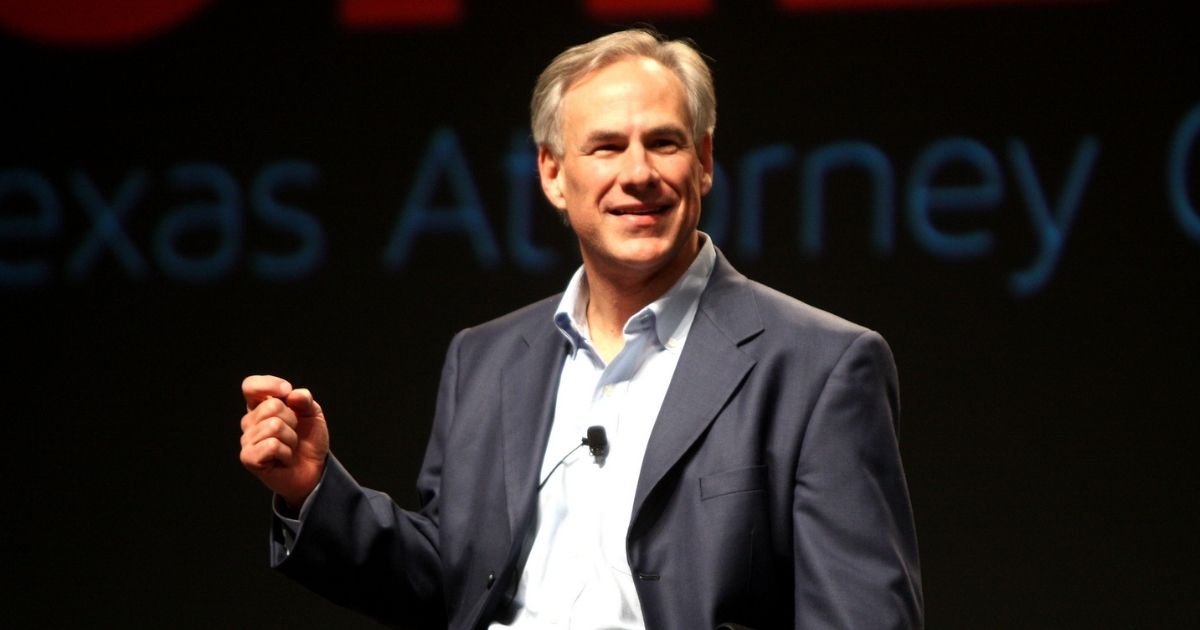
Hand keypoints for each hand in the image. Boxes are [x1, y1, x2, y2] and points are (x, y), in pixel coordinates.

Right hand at [239, 375, 329, 509]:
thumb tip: (292, 394)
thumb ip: (305, 399)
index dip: (269, 385)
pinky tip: (284, 459)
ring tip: (289, 447)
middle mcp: (249, 422)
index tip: (287, 391)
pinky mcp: (249, 458)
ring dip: (291, 438)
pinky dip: (286, 452)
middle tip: (294, 433)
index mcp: (260, 406)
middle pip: (271, 406)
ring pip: (274, 426)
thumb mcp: (312, 414)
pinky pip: (272, 445)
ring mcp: (247, 440)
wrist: (314, 469)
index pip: (250, 386)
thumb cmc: (308, 440)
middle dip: (292, 419)